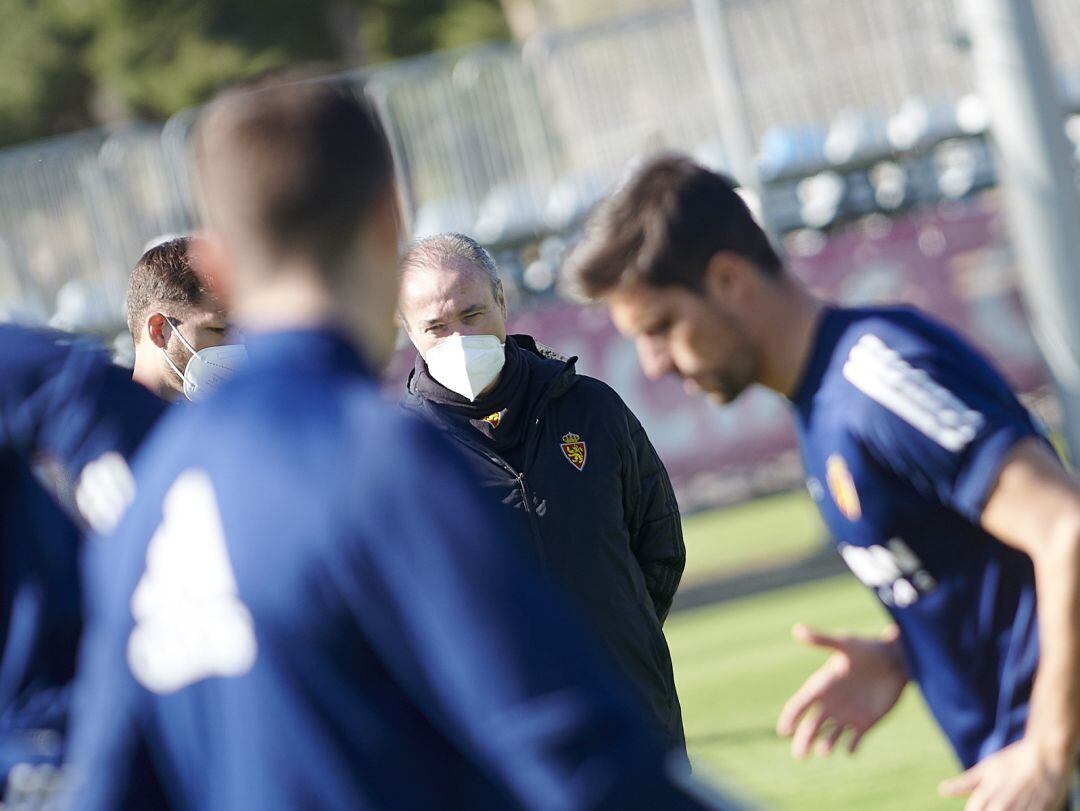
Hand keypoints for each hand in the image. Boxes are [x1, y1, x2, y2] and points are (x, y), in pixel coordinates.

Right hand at [776, 623, 907, 758]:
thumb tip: (797, 629)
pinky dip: (852, 747)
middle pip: (811, 726)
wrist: (896, 660)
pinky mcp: (866, 723)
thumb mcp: (844, 643)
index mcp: (821, 685)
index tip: (784, 730)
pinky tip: (851, 749)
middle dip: (803, 740)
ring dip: (826, 745)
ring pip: (830, 736)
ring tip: (824, 750)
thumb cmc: (868, 648)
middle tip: (799, 755)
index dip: (791, 717)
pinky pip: (855, 740)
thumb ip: (821, 640)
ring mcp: (847, 715)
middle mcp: (831, 703)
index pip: (800, 704)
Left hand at [938, 738, 1071, 810]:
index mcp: (986, 795)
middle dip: (989, 809)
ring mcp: (1022, 810)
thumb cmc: (1013, 762)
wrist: (1046, 756)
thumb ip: (964, 784)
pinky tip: (1021, 805)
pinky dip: (1023, 810)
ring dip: (1006, 810)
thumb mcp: (986, 770)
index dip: (975, 810)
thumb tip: (941, 791)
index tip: (981, 806)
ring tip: (1008, 801)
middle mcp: (1002, 805)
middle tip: (997, 802)